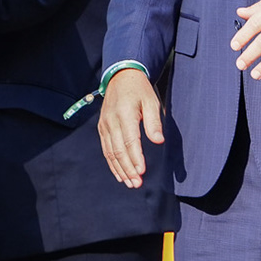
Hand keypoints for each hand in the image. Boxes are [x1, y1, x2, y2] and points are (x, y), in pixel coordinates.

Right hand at [97, 68, 163, 188]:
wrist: (120, 77)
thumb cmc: (139, 90)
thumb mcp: (151, 102)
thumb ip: (154, 122)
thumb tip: (158, 141)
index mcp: (124, 114)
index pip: (130, 141)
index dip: (136, 158)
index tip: (142, 172)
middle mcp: (111, 121)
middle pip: (118, 150)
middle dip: (128, 169)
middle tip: (137, 184)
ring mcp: (105, 125)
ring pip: (110, 152)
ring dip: (120, 169)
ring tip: (129, 183)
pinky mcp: (102, 127)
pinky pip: (105, 149)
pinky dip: (111, 163)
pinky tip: (119, 173)